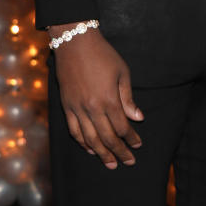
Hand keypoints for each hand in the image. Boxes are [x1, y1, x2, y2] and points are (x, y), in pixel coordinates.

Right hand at [50, 25, 143, 168]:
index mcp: (108, 100)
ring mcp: (77, 108)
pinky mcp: (66, 106)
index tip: (138, 145)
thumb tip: (137, 118)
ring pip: (90, 138)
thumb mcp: (122, 72)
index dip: (131, 139)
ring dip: (101, 153)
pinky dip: (82, 142)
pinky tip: (90, 149)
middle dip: (119, 152)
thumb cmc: (103, 55)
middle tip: (128, 162)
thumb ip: (128, 98)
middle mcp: (92, 108)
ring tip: (110, 164)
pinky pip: (74, 130)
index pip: (122, 127)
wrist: (74, 42)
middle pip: (107, 137)